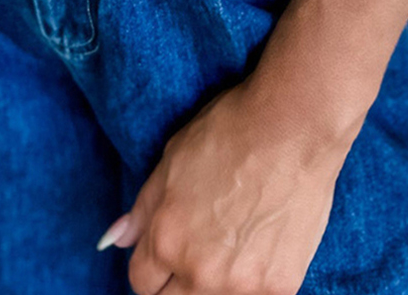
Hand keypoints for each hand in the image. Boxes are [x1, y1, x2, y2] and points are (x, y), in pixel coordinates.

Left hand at [106, 76, 357, 294]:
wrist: (294, 128)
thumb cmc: (230, 133)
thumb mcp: (172, 160)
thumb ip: (143, 210)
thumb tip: (113, 241)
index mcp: (166, 241)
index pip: (141, 284)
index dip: (153, 264)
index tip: (168, 248)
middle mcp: (199, 272)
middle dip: (178, 279)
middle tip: (202, 245)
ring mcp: (241, 286)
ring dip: (216, 283)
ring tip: (233, 242)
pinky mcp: (279, 288)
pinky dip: (253, 280)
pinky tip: (262, 244)